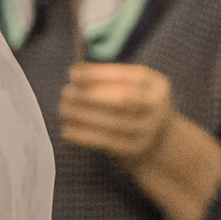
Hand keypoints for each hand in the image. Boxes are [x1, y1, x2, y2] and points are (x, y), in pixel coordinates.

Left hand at [59, 63, 174, 163]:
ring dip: (82, 115)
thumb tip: (76, 71)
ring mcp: (148, 129)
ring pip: (112, 122)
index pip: (125, 76)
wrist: (156, 136)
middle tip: (66, 92)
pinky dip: (83, 135)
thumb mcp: (131, 84)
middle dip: (90, 95)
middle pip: (122, 99)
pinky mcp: (135, 148)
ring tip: (64, 109)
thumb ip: (107, 77)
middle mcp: (157, 106)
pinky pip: (106, 142)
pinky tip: (66, 130)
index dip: (97, 74)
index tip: (72, 74)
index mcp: (156, 84)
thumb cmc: (133, 103)